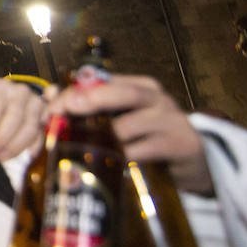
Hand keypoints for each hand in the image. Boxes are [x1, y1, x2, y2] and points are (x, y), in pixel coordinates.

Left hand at [0, 69, 50, 160]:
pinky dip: (32, 146)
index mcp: (1, 86)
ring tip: (0, 155)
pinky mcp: (45, 117)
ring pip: (29, 128)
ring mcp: (36, 104)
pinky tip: (22, 155)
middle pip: (14, 118)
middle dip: (1, 139)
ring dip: (14, 146)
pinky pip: (41, 133)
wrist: (12, 97)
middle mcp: (21, 92)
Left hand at [55, 73, 211, 193]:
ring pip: (129, 125)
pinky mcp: (180, 144)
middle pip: (121, 93)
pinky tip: (107, 165)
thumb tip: (51, 99)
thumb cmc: (149, 137)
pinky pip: (145, 150)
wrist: (194, 160)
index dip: (74, 92)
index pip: (104, 81)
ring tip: (77, 148)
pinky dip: (122, 158)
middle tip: (63, 113)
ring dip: (100, 138)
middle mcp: (156, 98)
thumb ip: (93, 109)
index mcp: (139, 86)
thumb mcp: (124, 119)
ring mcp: (170, 120)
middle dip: (88, 102)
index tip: (51, 108)